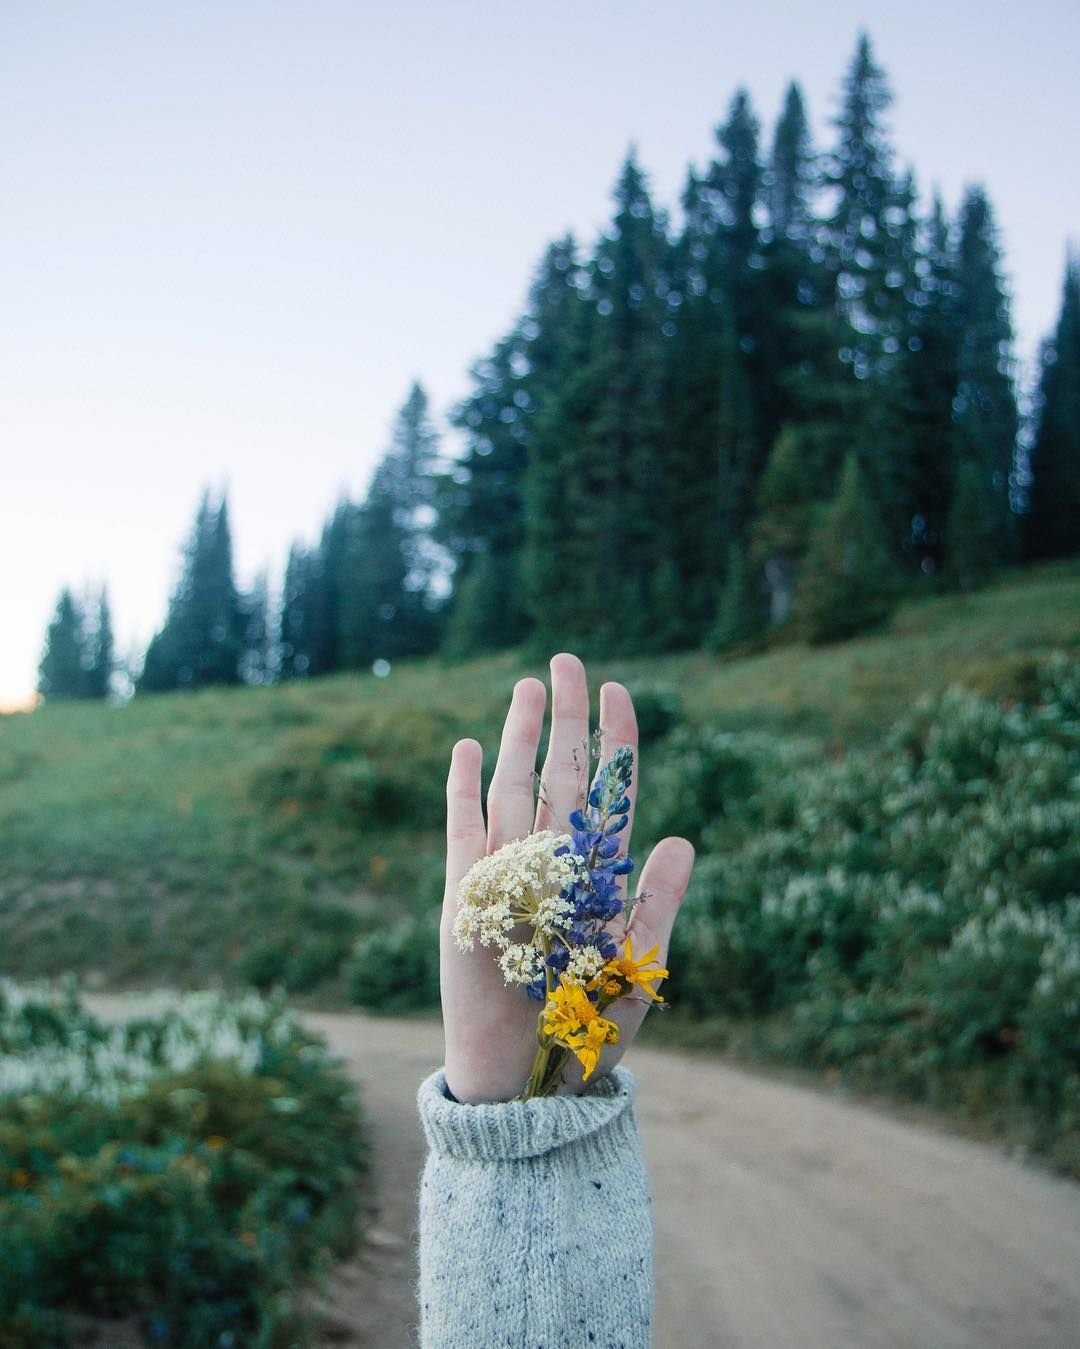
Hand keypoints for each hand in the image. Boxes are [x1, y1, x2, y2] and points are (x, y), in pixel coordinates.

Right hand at [440, 652, 694, 1103]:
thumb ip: (658, 902)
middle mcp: (553, 864)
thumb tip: (683, 837)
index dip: (614, 739)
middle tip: (566, 662)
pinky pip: (463, 829)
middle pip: (560, 774)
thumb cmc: (589, 1034)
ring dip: (520, 738)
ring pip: (514, 788)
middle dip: (565, 718)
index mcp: (599, 875)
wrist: (527, 1080)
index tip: (618, 689)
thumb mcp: (637, 967)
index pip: (609, 790)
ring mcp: (507, 875)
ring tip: (526, 688)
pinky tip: (471, 748)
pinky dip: (465, 789)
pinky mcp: (466, 896)